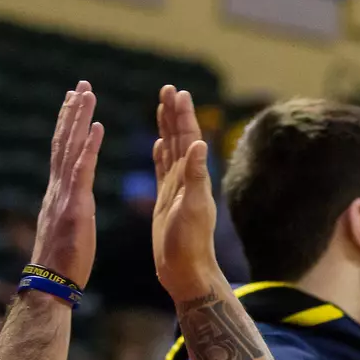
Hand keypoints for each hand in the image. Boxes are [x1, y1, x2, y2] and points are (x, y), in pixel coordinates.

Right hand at [31, 81, 103, 288]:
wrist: (52, 282)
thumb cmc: (63, 261)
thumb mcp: (69, 227)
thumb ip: (70, 208)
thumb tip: (74, 200)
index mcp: (59, 193)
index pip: (63, 153)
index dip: (68, 127)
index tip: (73, 104)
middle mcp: (58, 188)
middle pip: (63, 142)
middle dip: (72, 113)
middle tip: (80, 86)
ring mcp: (64, 195)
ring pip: (70, 148)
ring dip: (79, 119)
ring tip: (86, 93)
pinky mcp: (74, 205)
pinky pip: (82, 170)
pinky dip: (89, 147)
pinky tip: (97, 127)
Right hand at [150, 85, 220, 300]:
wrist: (184, 271)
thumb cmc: (189, 243)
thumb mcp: (192, 208)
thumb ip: (196, 176)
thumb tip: (200, 143)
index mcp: (193, 178)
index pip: (188, 139)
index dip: (183, 115)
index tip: (177, 92)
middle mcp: (187, 180)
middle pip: (179, 138)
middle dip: (174, 113)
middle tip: (168, 89)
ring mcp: (176, 189)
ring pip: (171, 150)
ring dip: (168, 128)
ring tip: (164, 107)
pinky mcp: (166, 199)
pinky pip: (163, 169)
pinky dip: (161, 153)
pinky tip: (159, 143)